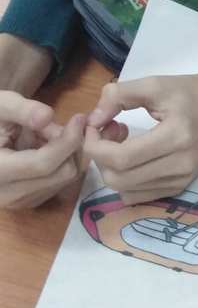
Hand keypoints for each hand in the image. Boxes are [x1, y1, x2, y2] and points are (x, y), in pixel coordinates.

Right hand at [0, 91, 83, 208]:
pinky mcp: (29, 201)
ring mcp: (20, 202)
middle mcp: (7, 194)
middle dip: (70, 146)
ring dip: (67, 153)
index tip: (79, 118)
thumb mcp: (0, 106)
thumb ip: (22, 110)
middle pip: (62, 174)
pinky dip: (62, 162)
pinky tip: (45, 147)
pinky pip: (60, 183)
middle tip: (62, 124)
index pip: (43, 164)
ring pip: (65, 179)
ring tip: (47, 134)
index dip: (67, 141)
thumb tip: (47, 117)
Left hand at [84, 28, 197, 204]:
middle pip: (119, 179)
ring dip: (112, 169)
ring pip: (125, 190)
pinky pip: (138, 196)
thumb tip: (93, 119)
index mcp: (176, 137)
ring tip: (121, 143)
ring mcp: (182, 180)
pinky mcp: (181, 187)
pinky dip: (125, 180)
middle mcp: (180, 165)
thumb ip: (119, 95)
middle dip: (101, 157)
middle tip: (108, 131)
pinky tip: (132, 158)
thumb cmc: (190, 92)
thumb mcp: (155, 84)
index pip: (121, 158)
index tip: (94, 125)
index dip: (95, 145)